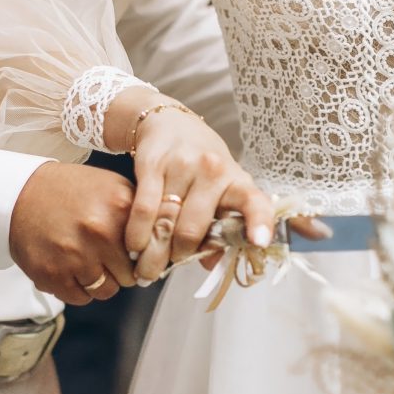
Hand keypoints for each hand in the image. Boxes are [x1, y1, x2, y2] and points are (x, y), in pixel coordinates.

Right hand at [9, 161, 138, 305]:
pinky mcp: (52, 275)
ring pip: (107, 291)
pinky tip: (71, 267)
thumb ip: (140, 213)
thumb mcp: (112, 186)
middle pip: (131, 276)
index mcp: (119, 207)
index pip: (152, 251)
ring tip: (88, 261)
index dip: (146, 256)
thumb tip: (165, 245)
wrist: (20, 194)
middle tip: (107, 257)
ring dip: (101, 281)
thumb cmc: (70, 191)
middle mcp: (99, 232)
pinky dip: (78, 288)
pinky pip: (81, 298)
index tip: (140, 257)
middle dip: (122, 270)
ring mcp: (75, 255)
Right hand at [123, 103, 273, 285]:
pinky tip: (134, 247)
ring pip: (165, 223)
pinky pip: (143, 209)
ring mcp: (181, 166)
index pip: (254, 202)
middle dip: (177, 257)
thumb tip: (211, 264)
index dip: (259, 222)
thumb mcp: (221, 191)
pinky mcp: (152, 164)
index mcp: (236, 182)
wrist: (171, 123)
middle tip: (165, 270)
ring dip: (153, 253)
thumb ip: (220, 228)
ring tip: (145, 270)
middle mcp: (212, 171)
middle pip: (192, 230)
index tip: (260, 241)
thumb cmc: (203, 166)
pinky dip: (137, 234)